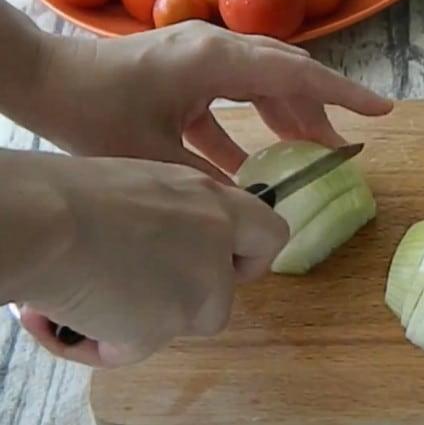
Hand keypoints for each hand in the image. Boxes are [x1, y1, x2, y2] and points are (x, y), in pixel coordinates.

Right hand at [6, 151, 288, 367]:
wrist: (42, 221)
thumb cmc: (73, 194)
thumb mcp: (142, 188)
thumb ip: (174, 217)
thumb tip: (164, 244)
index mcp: (211, 201)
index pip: (269, 234)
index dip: (248, 257)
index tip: (223, 263)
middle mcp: (215, 245)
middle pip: (225, 295)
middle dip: (186, 302)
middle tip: (142, 289)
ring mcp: (198, 288)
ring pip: (179, 324)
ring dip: (140, 320)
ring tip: (87, 297)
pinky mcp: (167, 326)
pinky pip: (136, 347)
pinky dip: (104, 341)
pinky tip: (67, 317)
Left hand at [26, 20, 392, 182]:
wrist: (43, 81)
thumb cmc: (91, 112)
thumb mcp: (156, 156)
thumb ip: (212, 180)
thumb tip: (256, 208)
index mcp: (216, 61)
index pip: (297, 74)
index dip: (345, 94)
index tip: (382, 111)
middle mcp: (216, 50)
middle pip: (287, 75)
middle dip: (319, 111)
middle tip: (341, 150)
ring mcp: (201, 58)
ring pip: (262, 84)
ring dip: (285, 118)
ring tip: (307, 155)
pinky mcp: (186, 72)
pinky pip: (230, 98)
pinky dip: (245, 128)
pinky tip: (248, 164)